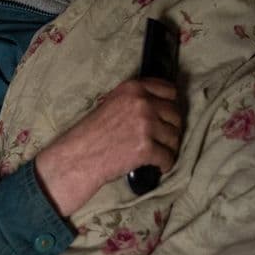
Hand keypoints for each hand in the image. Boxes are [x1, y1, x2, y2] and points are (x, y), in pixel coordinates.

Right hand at [33, 78, 181, 216]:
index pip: (170, 91)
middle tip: (162, 139)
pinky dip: (165, 164)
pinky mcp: (146, 148)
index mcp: (133, 88)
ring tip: (158, 153)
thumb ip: (136, 99)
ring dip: (169, 147)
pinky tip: (157, 166)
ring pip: (175, 136)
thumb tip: (161, 105)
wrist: (78, 156)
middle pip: (175, 114)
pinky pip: (168, 157)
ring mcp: (146, 125)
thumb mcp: (112, 103)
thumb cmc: (92, 133)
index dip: (171, 105)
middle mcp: (142, 103)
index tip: (166, 116)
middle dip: (171, 128)